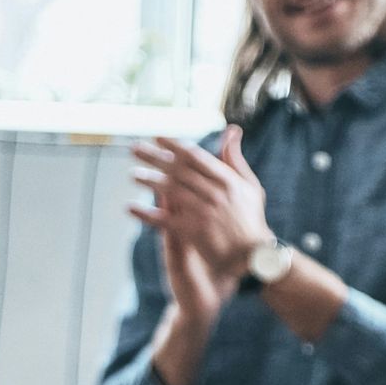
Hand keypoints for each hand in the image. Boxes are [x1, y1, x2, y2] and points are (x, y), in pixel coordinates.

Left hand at [129, 129, 274, 290]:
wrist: (254, 254)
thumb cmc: (251, 219)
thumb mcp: (250, 185)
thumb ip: (235, 158)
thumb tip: (232, 130)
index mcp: (227, 179)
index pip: (195, 156)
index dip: (174, 146)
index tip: (157, 137)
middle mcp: (214, 192)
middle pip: (178, 170)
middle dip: (155, 158)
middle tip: (134, 149)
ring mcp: (203, 212)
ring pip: (171, 191)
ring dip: (150, 182)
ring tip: (133, 175)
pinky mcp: (194, 232)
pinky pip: (165, 220)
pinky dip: (147, 214)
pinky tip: (131, 208)